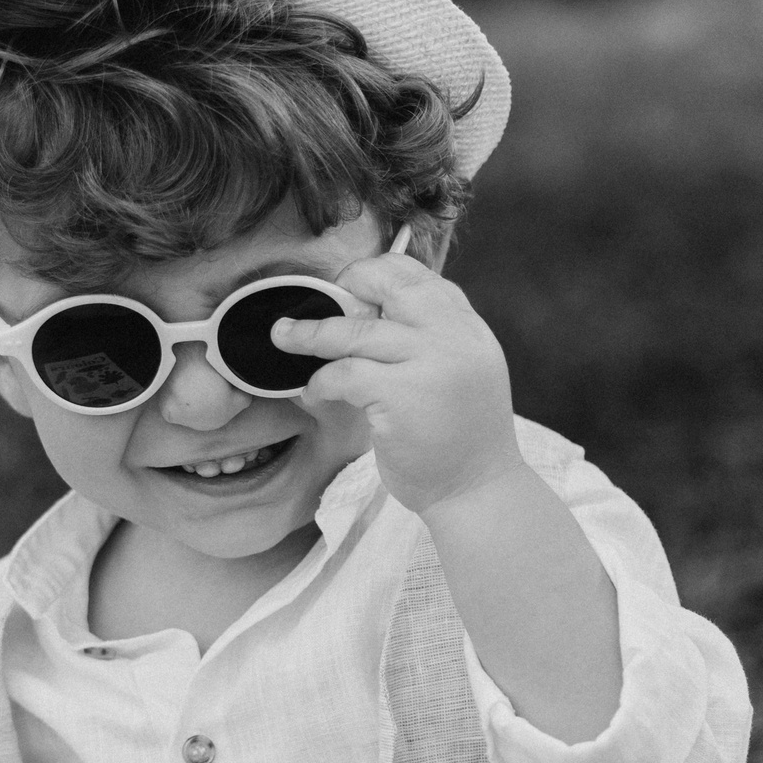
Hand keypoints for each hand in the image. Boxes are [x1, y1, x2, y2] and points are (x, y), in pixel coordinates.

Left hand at [276, 252, 525, 514]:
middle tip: (320, 299)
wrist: (477, 491)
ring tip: (285, 336)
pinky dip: (319, 381)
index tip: (353, 284)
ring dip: (310, 334)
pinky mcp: (401, 396)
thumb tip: (367, 311)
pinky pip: (343, 373)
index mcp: (468, 329)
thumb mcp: (461, 373)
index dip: (380, 272)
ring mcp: (430, 364)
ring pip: (355, 332)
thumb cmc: (459, 437)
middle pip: (390, 286)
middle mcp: (454, 338)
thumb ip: (429, 339)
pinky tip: (314, 392)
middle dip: (348, 284)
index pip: (422, 277)